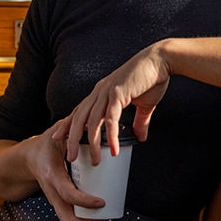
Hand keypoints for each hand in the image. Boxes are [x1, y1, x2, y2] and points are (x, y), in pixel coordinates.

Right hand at [15, 120, 106, 220]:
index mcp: (51, 175)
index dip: (86, 201)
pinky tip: (97, 207)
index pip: (68, 195)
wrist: (29, 157)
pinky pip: (70, 214)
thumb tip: (90, 125)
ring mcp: (54, 199)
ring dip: (87, 220)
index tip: (102, 201)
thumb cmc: (46, 144)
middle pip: (68, 219)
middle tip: (106, 212)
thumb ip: (71, 127)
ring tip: (105, 212)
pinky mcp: (58, 200)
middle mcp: (51, 191)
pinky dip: (84, 215)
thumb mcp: (56, 133)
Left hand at [54, 43, 171, 166]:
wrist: (160, 60)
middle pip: (79, 118)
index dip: (68, 125)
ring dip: (91, 143)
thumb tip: (140, 137)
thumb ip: (140, 121)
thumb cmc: (151, 78)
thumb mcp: (143, 105)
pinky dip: (111, 135)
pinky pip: (111, 119)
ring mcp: (108, 92)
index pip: (79, 111)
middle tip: (70, 157)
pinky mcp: (118, 94)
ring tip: (94, 160)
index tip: (60, 138)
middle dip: (72, 138)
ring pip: (92, 121)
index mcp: (102, 92)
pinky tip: (112, 149)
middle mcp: (100, 92)